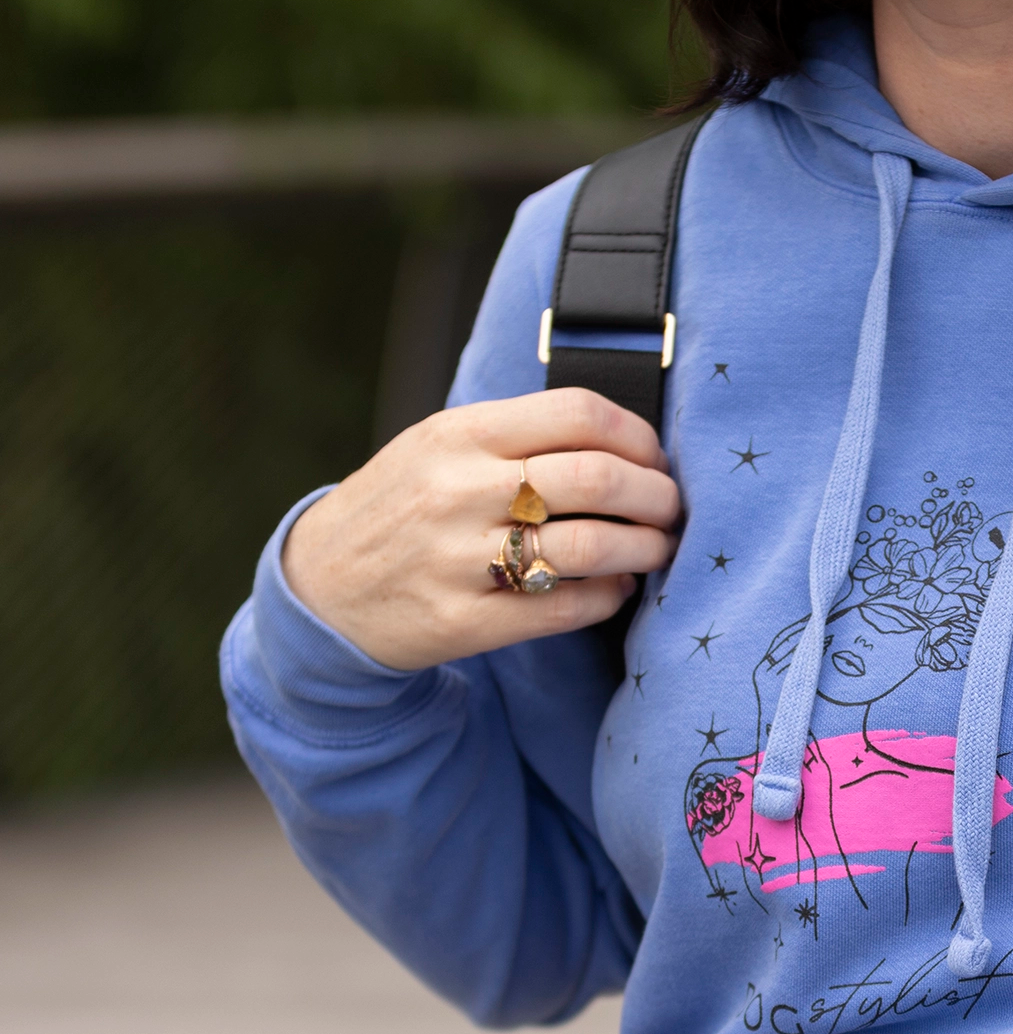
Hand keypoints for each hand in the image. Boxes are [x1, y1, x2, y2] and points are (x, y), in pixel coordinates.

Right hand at [281, 389, 682, 672]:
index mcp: (460, 434)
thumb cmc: (402, 508)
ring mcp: (459, 558)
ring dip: (646, 548)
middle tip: (672, 509)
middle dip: (657, 495)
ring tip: (658, 549)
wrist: (320, 589)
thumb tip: (626, 446)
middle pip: (597, 477)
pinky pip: (565, 607)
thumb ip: (517, 437)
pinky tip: (617, 589)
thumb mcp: (439, 448)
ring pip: (590, 545)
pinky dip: (609, 596)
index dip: (638, 436)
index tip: (655, 459)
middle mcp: (459, 489)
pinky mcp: (464, 620)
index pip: (578, 413)